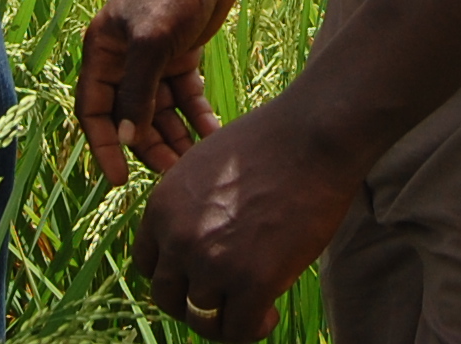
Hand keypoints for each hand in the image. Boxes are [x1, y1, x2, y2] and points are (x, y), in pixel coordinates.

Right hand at [77, 0, 241, 184]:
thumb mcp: (152, 42)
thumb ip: (136, 91)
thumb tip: (124, 139)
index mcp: (102, 53)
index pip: (93, 111)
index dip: (103, 146)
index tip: (120, 180)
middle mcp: (123, 60)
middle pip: (129, 117)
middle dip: (148, 146)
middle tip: (173, 173)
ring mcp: (153, 60)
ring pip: (159, 112)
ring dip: (176, 136)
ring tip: (196, 160)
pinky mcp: (182, 56)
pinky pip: (185, 97)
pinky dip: (197, 116)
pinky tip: (214, 133)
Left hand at [134, 99, 362, 340]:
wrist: (314, 136)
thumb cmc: (271, 143)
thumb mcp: (206, 165)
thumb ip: (191, 206)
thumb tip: (198, 247)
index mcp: (162, 206)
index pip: (146, 265)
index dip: (175, 276)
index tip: (201, 277)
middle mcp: (178, 238)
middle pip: (167, 298)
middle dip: (194, 303)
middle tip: (226, 299)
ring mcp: (212, 262)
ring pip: (201, 319)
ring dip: (227, 319)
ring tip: (256, 307)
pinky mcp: (251, 281)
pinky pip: (238, 331)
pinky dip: (253, 329)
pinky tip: (270, 314)